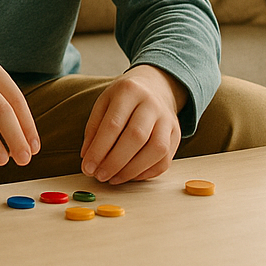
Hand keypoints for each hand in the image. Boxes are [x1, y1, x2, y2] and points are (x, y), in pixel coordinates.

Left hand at [81, 64, 186, 182]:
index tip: (88, 167)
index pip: (113, 124)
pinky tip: (130, 176)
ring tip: (113, 179)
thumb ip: (94, 128)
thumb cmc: (124, 98)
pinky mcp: (177, 134)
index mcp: (129, 91)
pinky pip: (165, 160)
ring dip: (132, 170)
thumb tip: (88, 158)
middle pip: (136, 137)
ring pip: (156, 150)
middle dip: (115, 162)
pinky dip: (147, 172)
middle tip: (100, 176)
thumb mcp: (104, 103)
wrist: (155, 86)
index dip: (99, 149)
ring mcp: (168, 119)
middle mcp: (152, 104)